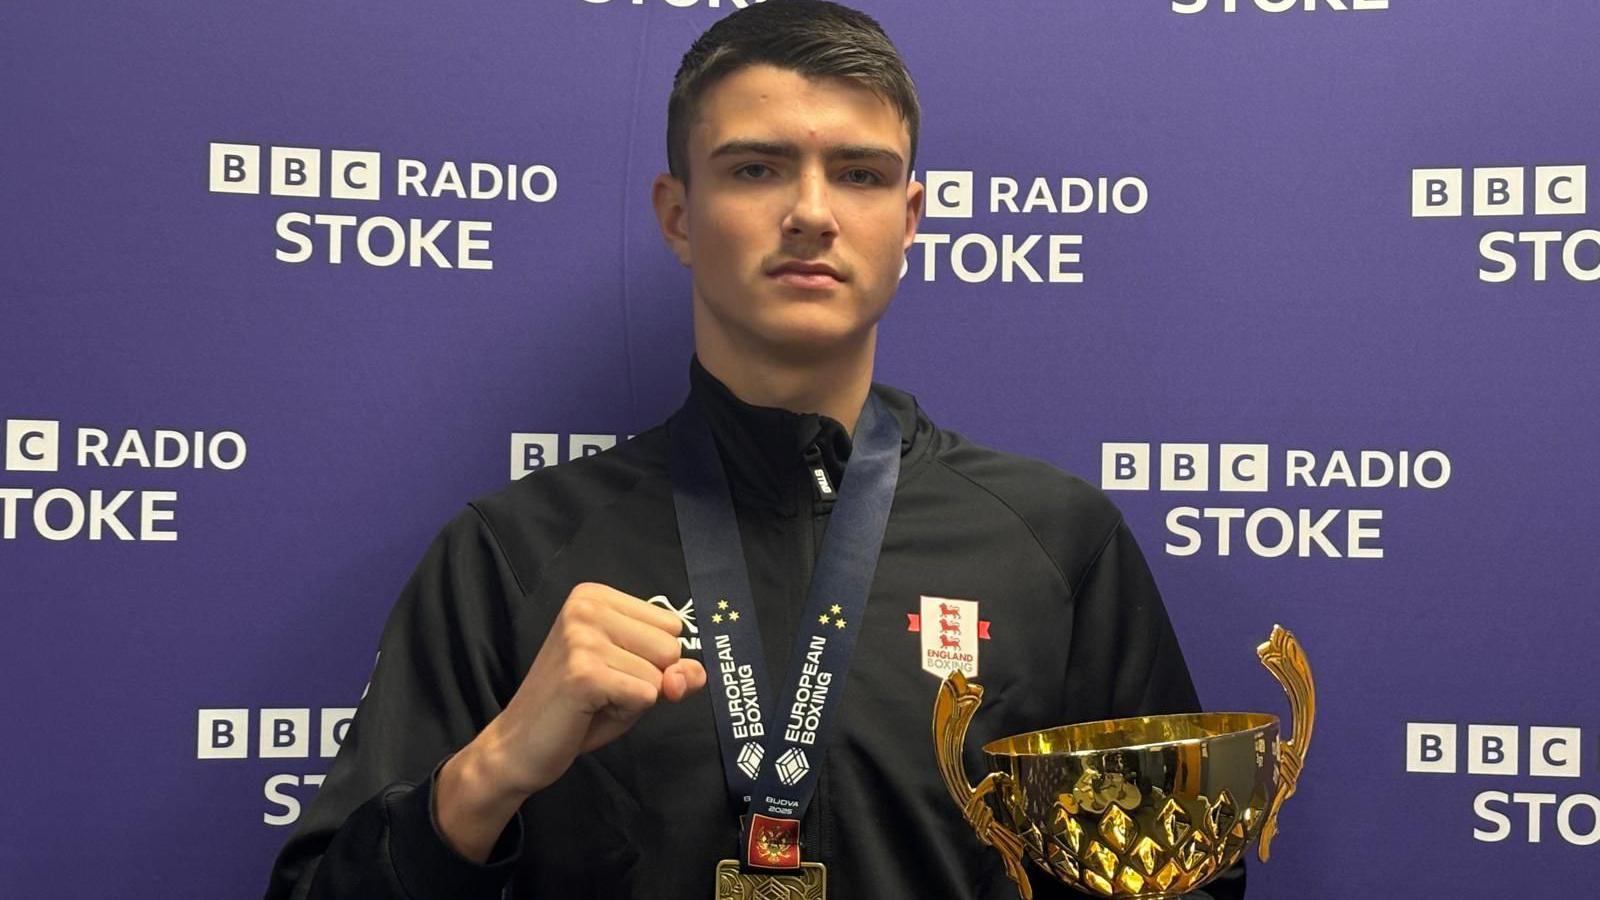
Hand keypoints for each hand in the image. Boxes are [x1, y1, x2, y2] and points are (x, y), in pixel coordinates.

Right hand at [436, 583, 706, 860]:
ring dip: (633, 699)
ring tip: (594, 700)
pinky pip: (645, 696)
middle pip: (671, 646)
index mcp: (595, 596)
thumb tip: (694, 673)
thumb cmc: (578, 709)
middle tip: (601, 689)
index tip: (610, 669)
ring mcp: (583, 638)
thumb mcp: (635, 679)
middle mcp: (587, 607)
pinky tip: (589, 711)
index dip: (652, 659)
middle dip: (646, 679)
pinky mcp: (584, 673)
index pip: (672, 624)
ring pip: (659, 675)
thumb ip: (676, 671)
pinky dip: (625, 714)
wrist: (519, 746)